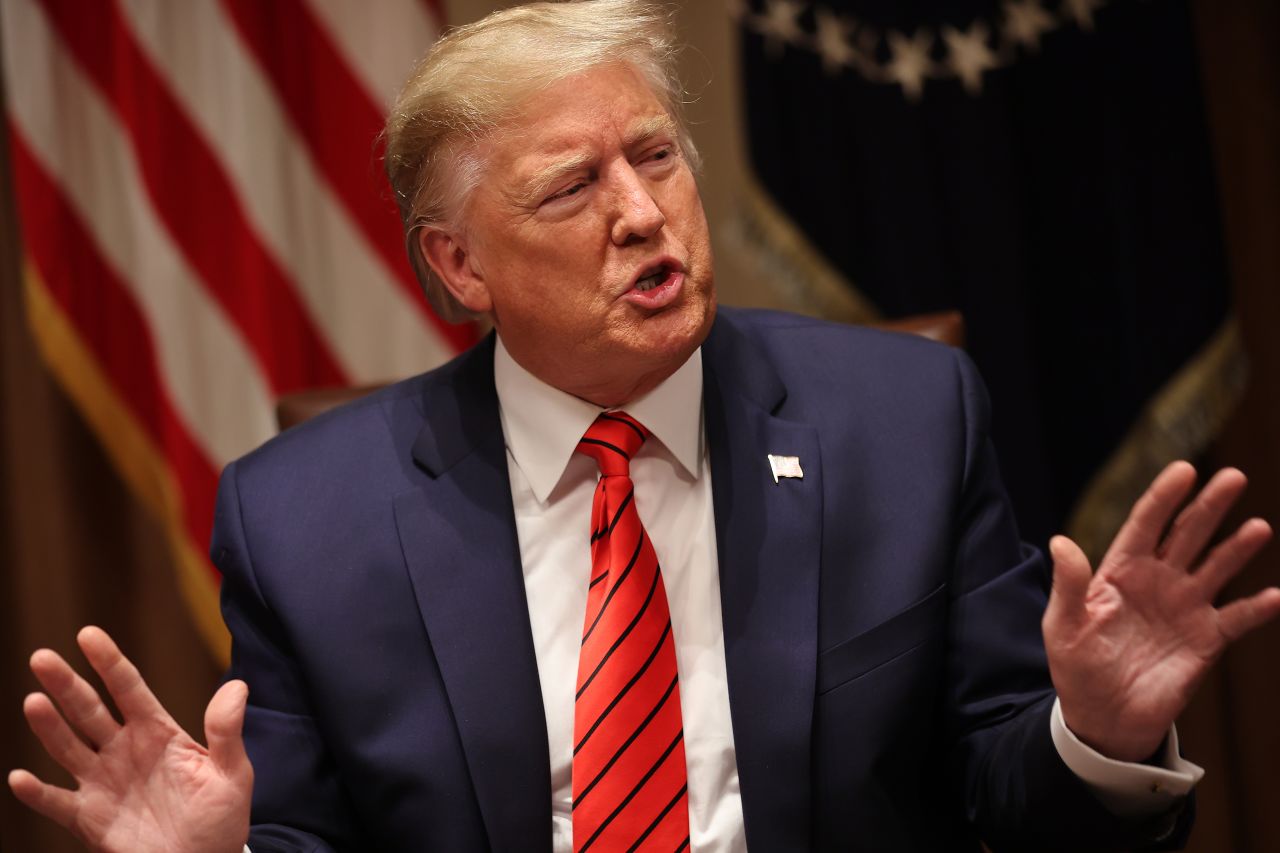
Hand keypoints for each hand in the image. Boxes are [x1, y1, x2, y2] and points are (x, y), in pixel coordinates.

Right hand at [8, 626, 252, 852]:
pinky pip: (58, 802)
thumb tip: (238, 685)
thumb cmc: (221, 818)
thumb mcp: (233, 773)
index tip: (88, 634)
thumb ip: (227, 732)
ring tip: (34, 702)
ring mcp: (103, 782)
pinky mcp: (90, 818)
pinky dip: (38, 793)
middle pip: (90, 711)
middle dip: (67, 685)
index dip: (109, 662)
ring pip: (69, 748)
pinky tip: (20, 778)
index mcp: (158, 733)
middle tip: (42, 658)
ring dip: (50, 727)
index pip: (130, 688)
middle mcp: (124, 751)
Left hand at [1043, 461, 1279, 762]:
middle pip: (1187, 535)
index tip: (1184, 469)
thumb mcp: (1064, 626)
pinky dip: (1257, 608)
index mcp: (1121, 572)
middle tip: (1233, 476)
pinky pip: (1237, 618)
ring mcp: (1186, 608)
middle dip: (1208, 506)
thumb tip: (1060, 541)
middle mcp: (1158, 581)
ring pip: (1217, 568)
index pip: (1145, 525)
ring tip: (1259, 528)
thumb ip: (1069, 585)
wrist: (1104, 717)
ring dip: (1237, 548)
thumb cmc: (1077, 667)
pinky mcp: (1207, 639)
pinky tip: (1276, 595)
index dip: (1163, 497)